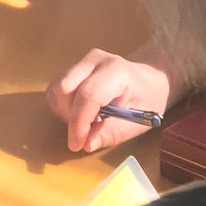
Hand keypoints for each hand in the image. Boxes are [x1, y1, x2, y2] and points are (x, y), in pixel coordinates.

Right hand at [47, 46, 176, 153]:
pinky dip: (62, 107)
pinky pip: (56, 89)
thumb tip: (86, 144)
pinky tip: (81, 113)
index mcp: (115, 70)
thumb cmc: (148, 99)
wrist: (149, 79)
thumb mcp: (140, 121)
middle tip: (83, 133)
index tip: (77, 144)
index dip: (79, 122)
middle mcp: (93, 60)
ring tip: (87, 121)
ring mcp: (81, 62)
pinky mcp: (73, 68)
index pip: (88, 95)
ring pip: (56, 89)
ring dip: (64, 113)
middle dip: (68, 116)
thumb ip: (113, 133)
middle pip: (64, 87)